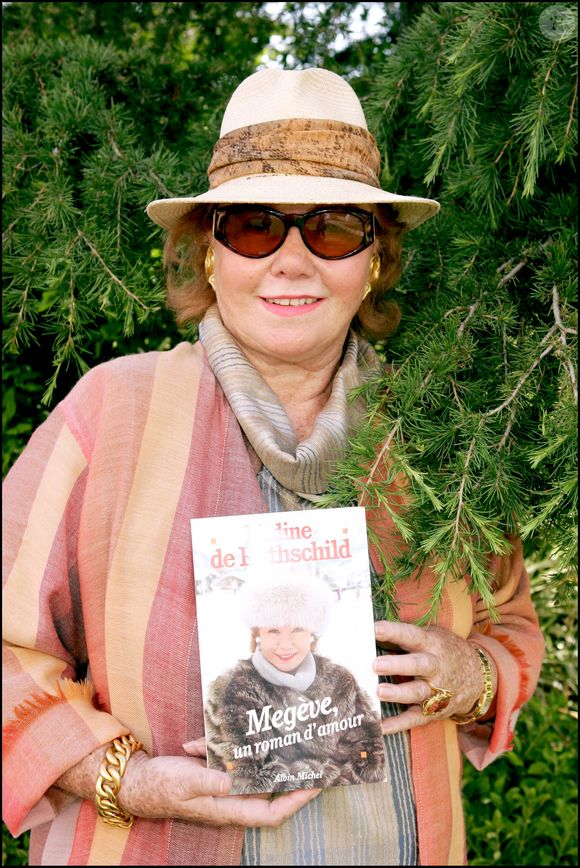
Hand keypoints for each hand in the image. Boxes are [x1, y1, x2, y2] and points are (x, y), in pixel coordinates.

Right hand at [118, 749, 319, 826]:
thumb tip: (231, 780)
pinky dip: (223, 746)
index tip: (315, 785)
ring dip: (256, 754)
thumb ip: (208, 781)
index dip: (295, 802)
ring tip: (274, 734)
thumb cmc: (160, 787)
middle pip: (268, 791)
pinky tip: (205, 739)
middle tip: (307, 753)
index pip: (270, 814)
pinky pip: (228, 759)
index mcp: (228, 809)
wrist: (136, 782)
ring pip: (250, 771)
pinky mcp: (213, 771)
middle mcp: (230, 799)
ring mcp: (222, 785)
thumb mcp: (184, 783)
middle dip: (287, 774)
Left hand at [373, 620, 496, 734]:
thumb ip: (408, 636)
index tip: (375, 629)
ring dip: (398, 693)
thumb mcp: (434, 636)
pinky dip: (398, 724)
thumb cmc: (445, 651)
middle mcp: (435, 667)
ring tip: (379, 692)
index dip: (394, 631)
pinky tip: (381, 726)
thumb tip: (372, 634)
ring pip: (417, 693)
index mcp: (433, 644)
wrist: (478, 677)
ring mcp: (436, 691)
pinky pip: (415, 718)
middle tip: (375, 664)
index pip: (412, 636)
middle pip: (418, 665)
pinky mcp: (433, 711)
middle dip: (397, 665)